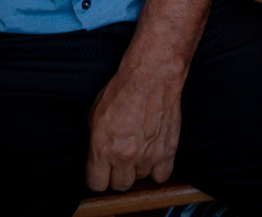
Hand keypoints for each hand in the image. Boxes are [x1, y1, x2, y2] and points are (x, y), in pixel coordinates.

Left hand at [86, 64, 182, 191]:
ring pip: (141, 178)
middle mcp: (124, 156)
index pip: (96, 184)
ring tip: (139, 148)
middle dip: (118, 174)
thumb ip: (94, 143)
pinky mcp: (167, 152)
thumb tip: (94, 159)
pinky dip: (157, 169)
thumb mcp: (94, 116)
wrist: (151, 76)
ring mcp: (147, 156)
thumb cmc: (122, 91)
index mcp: (102, 148)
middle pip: (120, 186)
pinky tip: (153, 155)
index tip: (101, 172)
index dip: (98, 178)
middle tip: (120, 160)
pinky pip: (161, 176)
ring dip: (138, 167)